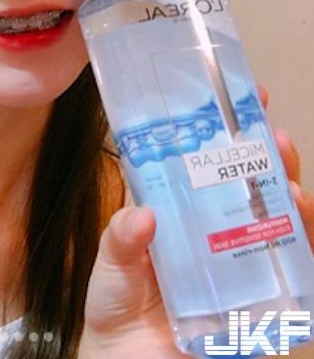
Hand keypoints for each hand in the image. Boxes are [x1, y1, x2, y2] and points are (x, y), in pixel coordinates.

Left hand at [78, 86, 313, 358]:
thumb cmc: (116, 305)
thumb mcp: (110, 264)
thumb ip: (120, 240)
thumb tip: (141, 217)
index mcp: (177, 211)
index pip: (203, 163)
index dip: (222, 131)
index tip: (235, 98)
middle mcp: (212, 230)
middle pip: (247, 184)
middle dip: (264, 156)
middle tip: (269, 134)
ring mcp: (237, 261)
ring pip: (275, 221)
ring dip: (288, 197)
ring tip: (287, 181)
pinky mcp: (257, 300)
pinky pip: (289, 273)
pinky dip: (301, 250)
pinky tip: (301, 227)